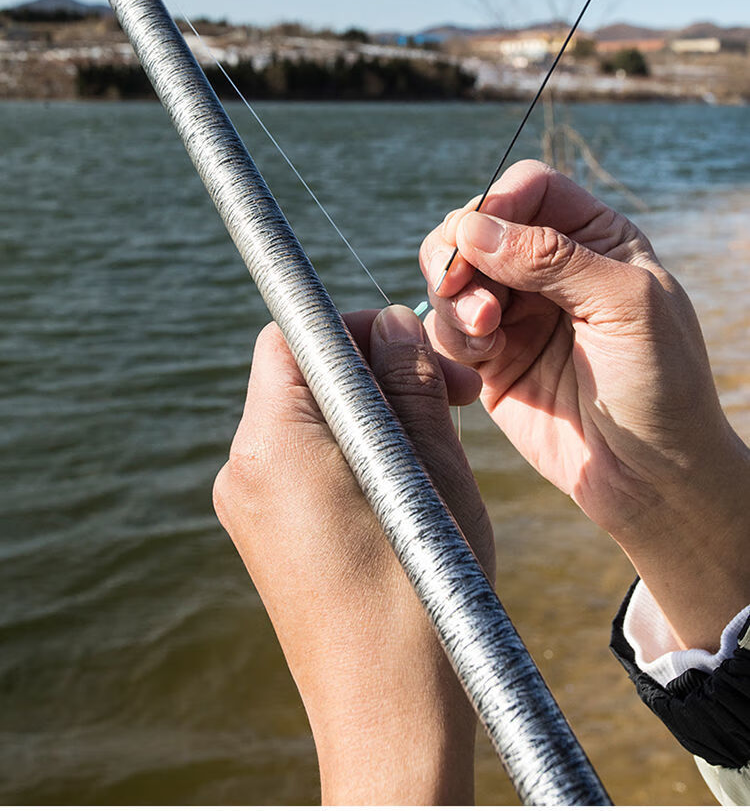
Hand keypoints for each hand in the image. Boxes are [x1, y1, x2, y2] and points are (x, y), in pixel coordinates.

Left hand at [214, 306, 493, 805]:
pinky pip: (305, 463)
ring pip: (308, 419)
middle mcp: (242, 470)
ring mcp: (248, 507)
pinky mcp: (265, 536)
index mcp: (271, 445)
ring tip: (438, 444)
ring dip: (371, 412)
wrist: (390, 722)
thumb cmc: (423, 597)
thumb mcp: (431, 472)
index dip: (355, 324)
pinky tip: (407, 484)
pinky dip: (354, 453)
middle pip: (299, 376)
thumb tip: (393, 321)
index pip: (292, 335)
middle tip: (450, 394)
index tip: (412, 343)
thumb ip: (408, 383)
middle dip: (373, 368)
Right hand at [420, 159, 749, 650]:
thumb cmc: (662, 386)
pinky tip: (481, 365)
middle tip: (454, 285)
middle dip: (458, 251)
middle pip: (476, 225)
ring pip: (451, 275)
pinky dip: (451, 338)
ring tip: (484, 334)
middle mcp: (549, 269)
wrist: (652, 480)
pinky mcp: (491, 359)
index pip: (529, 189)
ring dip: (453, 299)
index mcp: (594, 239)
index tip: (477, 237)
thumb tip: (473, 226)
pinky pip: (446, 329)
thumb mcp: (624, 305)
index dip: (496, 203)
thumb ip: (552, 257)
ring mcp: (517, 313)